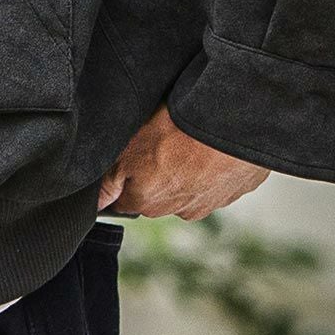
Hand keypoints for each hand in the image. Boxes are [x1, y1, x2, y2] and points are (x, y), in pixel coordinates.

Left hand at [97, 103, 269, 219]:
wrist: (230, 123)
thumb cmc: (175, 129)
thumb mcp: (129, 147)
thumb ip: (110, 179)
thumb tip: (99, 204)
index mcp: (147, 202)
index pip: (123, 199)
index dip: (122, 178)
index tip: (129, 158)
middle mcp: (177, 211)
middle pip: (156, 195)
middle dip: (155, 174)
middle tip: (160, 141)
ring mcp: (209, 203)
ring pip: (188, 189)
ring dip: (185, 171)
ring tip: (187, 140)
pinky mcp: (235, 190)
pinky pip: (217, 181)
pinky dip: (213, 167)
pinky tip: (210, 145)